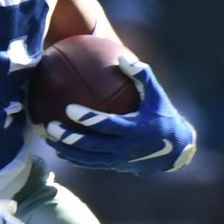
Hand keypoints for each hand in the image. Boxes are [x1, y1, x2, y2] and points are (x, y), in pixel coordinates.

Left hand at [44, 53, 196, 174]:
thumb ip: (142, 75)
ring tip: (47, 138)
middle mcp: (125, 148)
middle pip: (92, 146)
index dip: (87, 119)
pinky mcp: (115, 166)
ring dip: (66, 150)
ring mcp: (119, 160)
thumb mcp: (157, 95)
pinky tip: (60, 149)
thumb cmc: (164, 116)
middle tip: (50, 126)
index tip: (68, 108)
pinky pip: (91, 164)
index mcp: (134, 130)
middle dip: (69, 138)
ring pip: (88, 158)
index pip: (106, 125)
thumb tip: (121, 56)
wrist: (176, 151)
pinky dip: (74, 158)